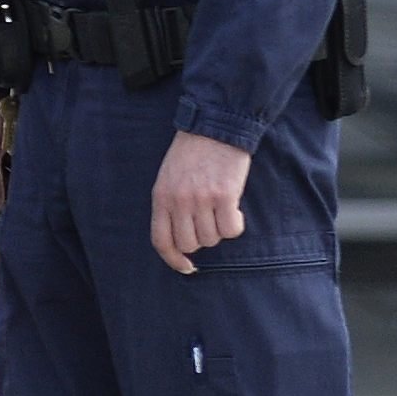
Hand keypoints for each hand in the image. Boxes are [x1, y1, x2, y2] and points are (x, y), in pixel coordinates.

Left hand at [150, 129, 252, 273]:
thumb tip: (181, 239)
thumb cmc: (192, 154)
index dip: (173, 259)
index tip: (186, 267)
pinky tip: (234, 207)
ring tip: (221, 206)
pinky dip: (236, 223)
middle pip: (190, 243)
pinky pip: (232, 229)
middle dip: (202, 237)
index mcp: (160, 197)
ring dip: (220, 228)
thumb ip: (171, 205)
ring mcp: (201, 199)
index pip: (161, 240)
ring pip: (212, 238)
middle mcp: (178, 201)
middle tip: (210, 218)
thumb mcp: (168, 178)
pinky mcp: (224, 196)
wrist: (215, 128)